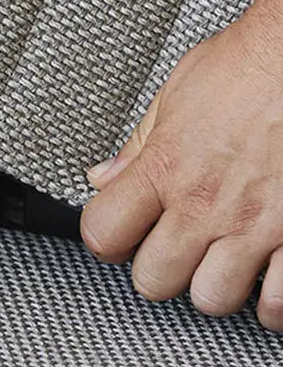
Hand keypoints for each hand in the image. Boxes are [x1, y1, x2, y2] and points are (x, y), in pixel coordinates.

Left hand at [81, 0, 282, 331]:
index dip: (107, 239)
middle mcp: (207, 205)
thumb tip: (102, 176)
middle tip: (176, 249)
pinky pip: (281, 300)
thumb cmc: (253, 65)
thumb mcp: (177, 94)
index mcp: (165, 169)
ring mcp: (257, 226)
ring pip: (214, 299)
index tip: (120, 234)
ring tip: (225, 263)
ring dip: (216, 285)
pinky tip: (269, 281)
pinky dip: (273, 301)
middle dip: (160, 269)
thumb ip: (138, 145)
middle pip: (154, 281)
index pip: (103, 234)